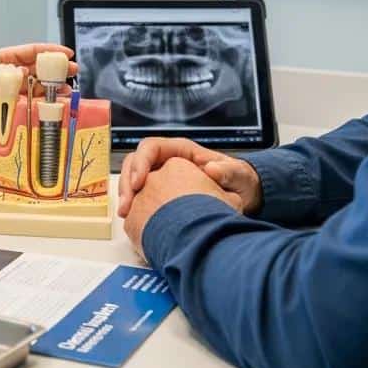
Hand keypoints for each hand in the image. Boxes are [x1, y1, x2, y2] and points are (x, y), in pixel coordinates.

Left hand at [0, 43, 75, 148]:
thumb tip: (18, 72)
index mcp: (5, 61)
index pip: (30, 51)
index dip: (49, 51)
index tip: (65, 53)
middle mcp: (14, 73)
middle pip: (40, 68)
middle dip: (57, 69)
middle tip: (72, 71)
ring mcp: (16, 90)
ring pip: (41, 85)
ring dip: (54, 87)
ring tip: (66, 91)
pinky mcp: (16, 106)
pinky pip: (34, 102)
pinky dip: (46, 103)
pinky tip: (56, 106)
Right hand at [117, 136, 262, 217]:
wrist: (242, 198)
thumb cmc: (238, 181)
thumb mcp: (237, 175)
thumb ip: (227, 171)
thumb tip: (210, 169)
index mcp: (180, 150)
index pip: (151, 147)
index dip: (141, 163)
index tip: (139, 183)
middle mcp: (166, 161)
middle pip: (135, 163)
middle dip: (127, 182)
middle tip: (126, 205)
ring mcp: (161, 177)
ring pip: (133, 180)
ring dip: (126, 195)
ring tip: (125, 214)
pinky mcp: (160, 194)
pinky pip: (140, 197)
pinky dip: (134, 207)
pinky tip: (133, 221)